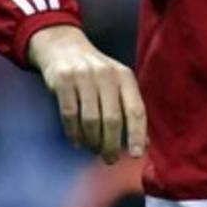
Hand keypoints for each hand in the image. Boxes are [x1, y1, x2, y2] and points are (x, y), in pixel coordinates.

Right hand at [27, 25, 147, 163]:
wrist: (64, 47)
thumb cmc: (95, 74)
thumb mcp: (117, 84)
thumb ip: (129, 109)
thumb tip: (144, 144)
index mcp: (125, 77)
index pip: (136, 109)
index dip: (137, 134)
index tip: (136, 155)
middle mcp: (107, 75)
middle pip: (112, 118)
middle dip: (111, 144)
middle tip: (109, 159)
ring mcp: (84, 76)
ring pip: (90, 119)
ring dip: (92, 140)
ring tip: (93, 149)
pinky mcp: (63, 80)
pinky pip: (70, 114)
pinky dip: (74, 132)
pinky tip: (77, 141)